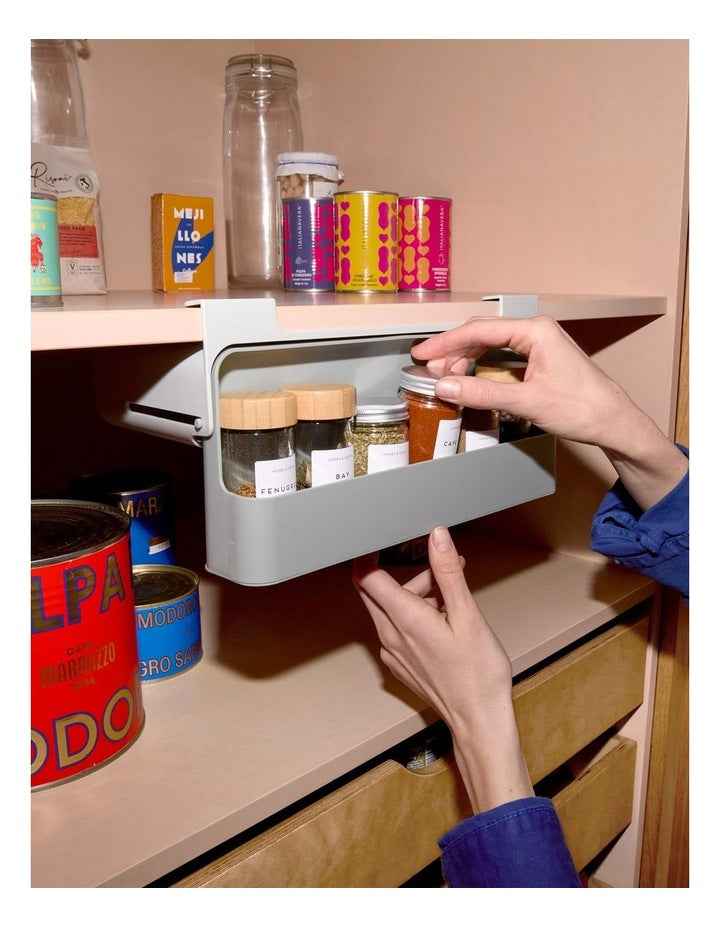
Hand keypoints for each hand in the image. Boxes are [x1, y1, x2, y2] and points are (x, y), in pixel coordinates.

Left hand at [353, 526, 532, 812]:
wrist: (479, 720)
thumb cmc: (479, 672)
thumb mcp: (468, 615)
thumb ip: (448, 573)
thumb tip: (436, 537)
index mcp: (404, 619)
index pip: (366, 576)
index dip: (369, 554)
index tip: (384, 540)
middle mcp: (390, 635)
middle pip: (376, 590)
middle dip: (404, 573)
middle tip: (440, 568)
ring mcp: (392, 652)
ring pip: (389, 610)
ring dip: (414, 595)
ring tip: (452, 596)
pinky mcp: (400, 665)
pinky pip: (397, 630)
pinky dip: (414, 617)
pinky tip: (444, 621)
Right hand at [412, 315, 687, 509]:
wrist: (614, 422)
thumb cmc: (581, 408)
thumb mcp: (526, 401)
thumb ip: (482, 392)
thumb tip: (444, 385)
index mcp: (535, 331)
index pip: (479, 331)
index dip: (446, 343)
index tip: (421, 354)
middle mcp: (536, 331)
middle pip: (483, 335)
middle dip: (453, 351)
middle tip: (427, 368)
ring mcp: (539, 345)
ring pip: (491, 346)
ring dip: (466, 360)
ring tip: (444, 376)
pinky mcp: (540, 360)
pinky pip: (503, 357)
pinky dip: (482, 368)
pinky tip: (469, 379)